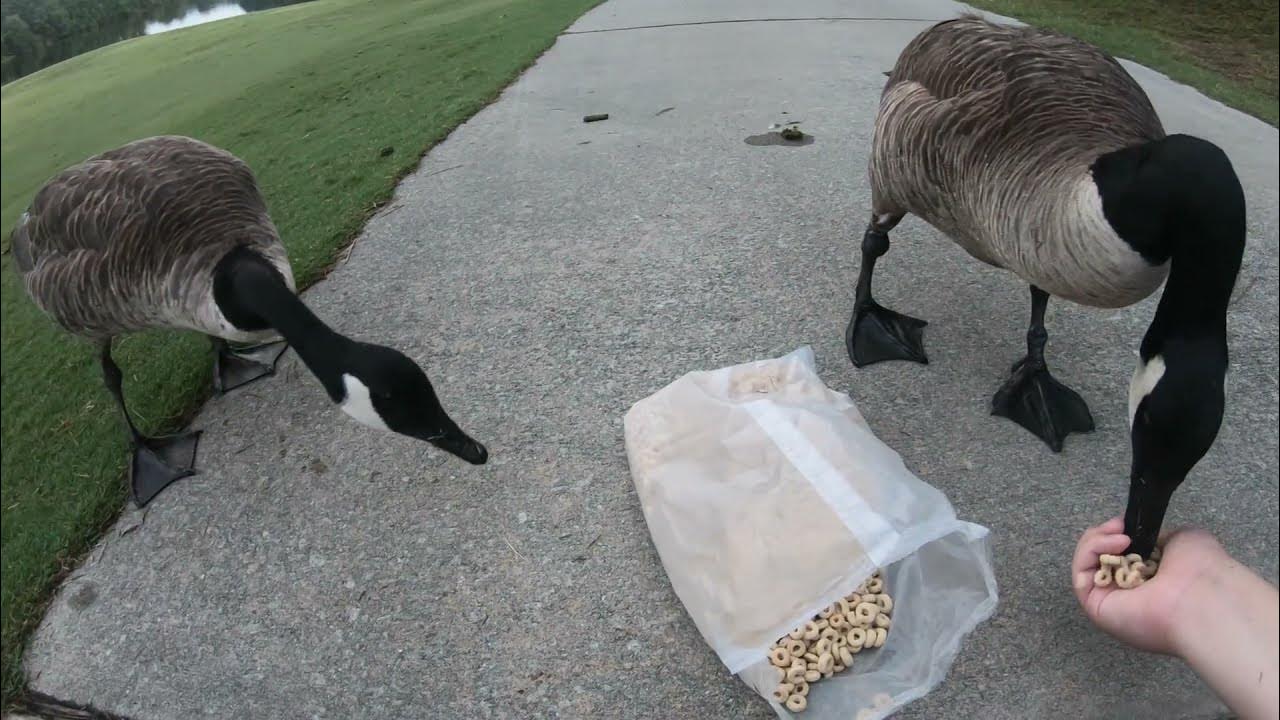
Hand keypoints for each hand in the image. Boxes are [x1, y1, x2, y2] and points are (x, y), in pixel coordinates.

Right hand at [1071, 517, 1229, 655]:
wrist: (1204, 599)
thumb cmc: (1201, 571)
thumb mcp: (1182, 539)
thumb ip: (1156, 536)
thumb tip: (1136, 536)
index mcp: (1153, 583)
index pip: (1122, 556)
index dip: (1119, 535)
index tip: (1127, 523)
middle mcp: (1131, 595)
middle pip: (1100, 558)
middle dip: (1104, 535)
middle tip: (1120, 526)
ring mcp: (1112, 602)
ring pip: (1086, 564)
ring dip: (1096, 541)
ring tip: (1119, 535)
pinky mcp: (1095, 607)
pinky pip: (1081, 574)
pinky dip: (1090, 552)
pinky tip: (1115, 544)